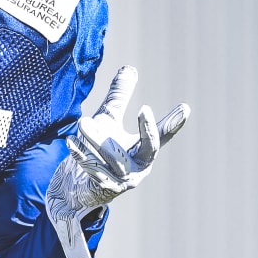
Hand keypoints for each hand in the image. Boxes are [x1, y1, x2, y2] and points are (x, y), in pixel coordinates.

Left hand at [46, 65, 188, 257]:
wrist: (79, 184)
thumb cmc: (100, 147)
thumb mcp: (109, 119)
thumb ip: (119, 97)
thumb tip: (130, 68)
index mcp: (145, 151)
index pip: (163, 135)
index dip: (174, 123)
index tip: (185, 108)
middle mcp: (139, 167)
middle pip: (147, 148)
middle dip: (147, 129)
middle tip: (143, 108)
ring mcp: (123, 181)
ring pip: (114, 159)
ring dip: (98, 141)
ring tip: (83, 122)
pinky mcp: (104, 189)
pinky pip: (93, 170)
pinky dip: (81, 155)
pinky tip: (71, 141)